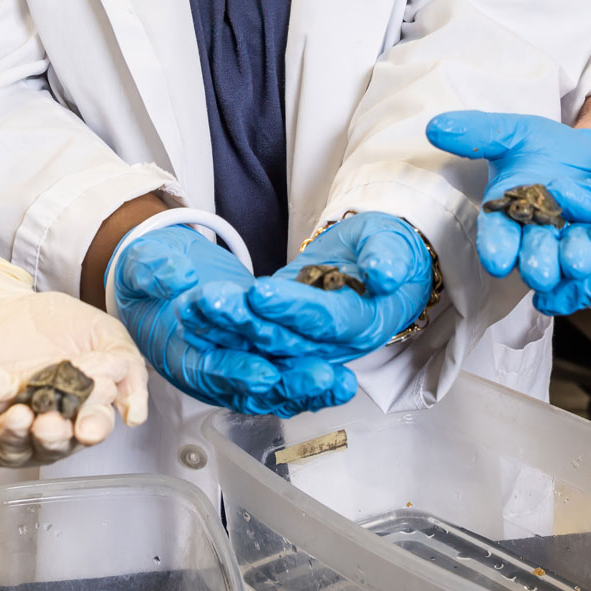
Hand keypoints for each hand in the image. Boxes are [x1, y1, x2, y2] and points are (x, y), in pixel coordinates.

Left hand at [0, 249, 149, 467]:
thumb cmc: (53, 321)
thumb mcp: (102, 334)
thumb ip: (127, 369)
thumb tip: (135, 415)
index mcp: (82, 411)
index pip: (92, 428)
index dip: (91, 429)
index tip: (89, 427)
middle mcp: (48, 429)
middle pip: (53, 447)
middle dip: (52, 437)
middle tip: (48, 423)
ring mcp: (10, 434)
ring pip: (15, 451)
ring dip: (17, 439)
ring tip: (16, 416)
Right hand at [112, 225, 353, 415]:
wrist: (160, 277)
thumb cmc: (147, 275)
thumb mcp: (142, 265)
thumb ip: (155, 271)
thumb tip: (175, 276)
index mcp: (178, 355)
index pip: (209, 369)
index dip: (235, 372)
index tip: (263, 371)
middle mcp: (211, 369)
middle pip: (251, 388)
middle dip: (287, 385)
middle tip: (321, 377)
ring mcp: (237, 366)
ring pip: (276, 388)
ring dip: (308, 387)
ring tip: (340, 381)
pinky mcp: (258, 357)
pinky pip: (287, 377)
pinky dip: (314, 383)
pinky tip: (344, 381)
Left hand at [185, 212, 433, 364]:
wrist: (383, 258)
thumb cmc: (392, 250)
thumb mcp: (396, 245)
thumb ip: (390, 259)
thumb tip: (385, 274)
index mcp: (363, 325)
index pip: (325, 321)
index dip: (294, 309)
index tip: (262, 293)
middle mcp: (333, 344)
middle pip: (286, 339)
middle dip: (247, 321)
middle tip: (212, 301)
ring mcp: (305, 341)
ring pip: (262, 341)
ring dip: (227, 326)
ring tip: (195, 305)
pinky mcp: (284, 330)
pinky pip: (252, 333)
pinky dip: (224, 325)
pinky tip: (194, 311)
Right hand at [426, 111, 590, 292]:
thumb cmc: (550, 149)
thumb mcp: (515, 133)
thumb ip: (479, 134)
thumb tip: (435, 127)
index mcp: (509, 215)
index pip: (497, 236)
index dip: (496, 248)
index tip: (497, 260)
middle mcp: (538, 238)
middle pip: (533, 256)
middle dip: (537, 264)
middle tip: (542, 271)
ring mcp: (572, 247)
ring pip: (571, 262)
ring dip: (575, 261)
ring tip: (580, 259)